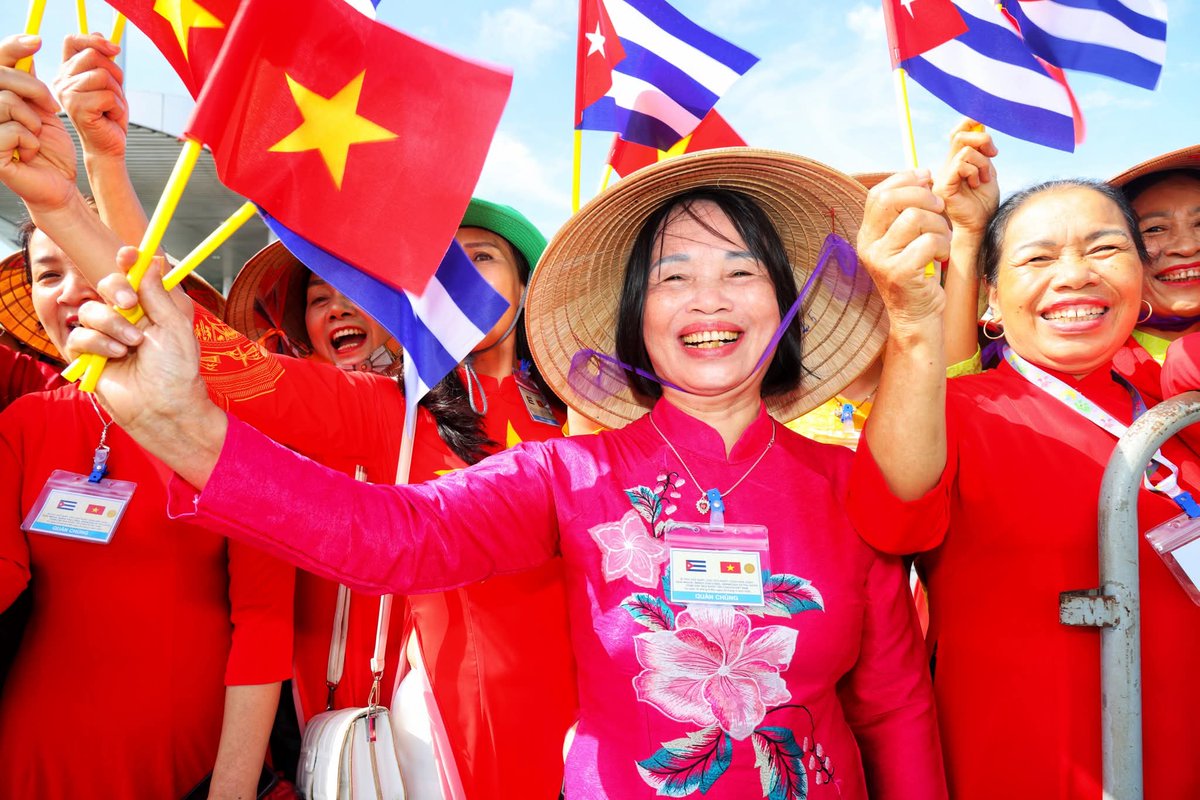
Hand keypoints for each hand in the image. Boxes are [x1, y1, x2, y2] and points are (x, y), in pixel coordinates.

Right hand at [0, 35, 77, 211]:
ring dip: (33, 119)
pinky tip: (30, 152)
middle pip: (0, 77)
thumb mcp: (42, 110)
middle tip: (51, 105)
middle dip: (33, 88)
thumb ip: (29, 84)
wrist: (58, 185)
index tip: (37, 41)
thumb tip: (27, 50)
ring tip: (36, 135)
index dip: (12, 48)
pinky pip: (11, 130)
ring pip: (6, 101)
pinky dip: (30, 140)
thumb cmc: (49, 150)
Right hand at [54, 34, 127, 159]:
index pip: (73, 41)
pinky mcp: (78, 107)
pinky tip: (110, 117)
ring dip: (117, 93)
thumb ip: (101, 60)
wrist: (109, 146)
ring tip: (110, 107)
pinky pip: (108, 96)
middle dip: (114, 74)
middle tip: (114, 95)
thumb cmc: (109, 116)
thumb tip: (97, 34)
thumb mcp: (109, 83)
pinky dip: (117, 107)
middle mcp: (61, 81)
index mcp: (66, 72)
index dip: (94, 41)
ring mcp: (67, 94)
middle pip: (93, 56)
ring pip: (103, 76)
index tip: (114, 49)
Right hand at [69, 247, 209, 437]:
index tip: (127, 253)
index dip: (128, 262)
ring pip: (90, 310)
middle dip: (116, 289)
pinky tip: (116, 356)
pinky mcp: (87, 354)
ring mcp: (105, 335)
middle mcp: (127, 319)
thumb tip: (152, 260)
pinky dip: (98, 343)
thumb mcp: (174, 326)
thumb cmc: (176, 370)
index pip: (134, 277)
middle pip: (107, 286)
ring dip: (112, 325)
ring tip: (133, 346)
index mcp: (151, 309)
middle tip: (128, 304)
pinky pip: (79, 335)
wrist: (164, 407)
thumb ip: (158, 294)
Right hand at [858, 170, 951, 331]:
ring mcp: (881, 260)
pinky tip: (940, 256)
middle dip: (923, 197)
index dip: (905, 180)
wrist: (916, 315)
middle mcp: (868, 246)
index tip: (927, 179)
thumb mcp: (907, 239)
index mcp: (868, 234)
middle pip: (891, 200)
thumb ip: (908, 210)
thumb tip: (923, 173)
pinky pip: (928, 241)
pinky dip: (942, 245)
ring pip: (915, 218)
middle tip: (939, 208)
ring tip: (941, 240)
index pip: (878, 194)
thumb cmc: (918, 273)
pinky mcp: (899, 273)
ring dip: (938, 225)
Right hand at [933, 119, 998, 235]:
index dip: (969, 122)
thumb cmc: (984, 202)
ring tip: (984, 179)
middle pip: (959, 135)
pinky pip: (961, 164)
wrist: (980, 225)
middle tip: (994, 153)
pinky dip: (974, 171)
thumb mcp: (987, 170)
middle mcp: (946, 166)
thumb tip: (980, 124)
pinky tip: (976, 183)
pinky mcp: (943, 185)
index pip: (957, 133)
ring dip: (982, 163)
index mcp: (956, 161)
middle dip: (982, 139)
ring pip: (964, 151)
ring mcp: (943, 175)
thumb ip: (982, 150)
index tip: (985, 122)